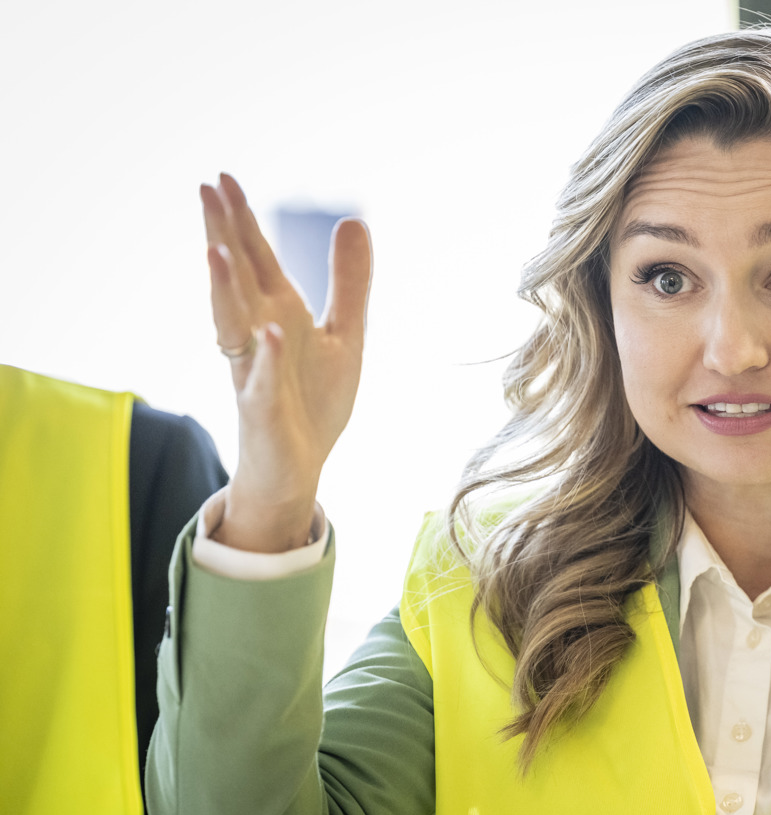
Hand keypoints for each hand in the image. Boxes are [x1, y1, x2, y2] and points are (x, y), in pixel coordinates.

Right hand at [201, 174, 371, 551]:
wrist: (298, 469)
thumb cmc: (312, 403)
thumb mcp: (344, 335)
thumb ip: (348, 283)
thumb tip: (352, 220)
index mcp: (277, 314)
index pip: (255, 260)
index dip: (242, 220)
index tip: (222, 177)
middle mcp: (258, 336)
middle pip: (236, 280)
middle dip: (223, 236)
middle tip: (206, 189)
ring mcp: (256, 373)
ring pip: (233, 326)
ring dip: (225, 290)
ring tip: (216, 251)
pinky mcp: (265, 411)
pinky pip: (264, 382)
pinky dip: (269, 358)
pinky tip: (274, 332)